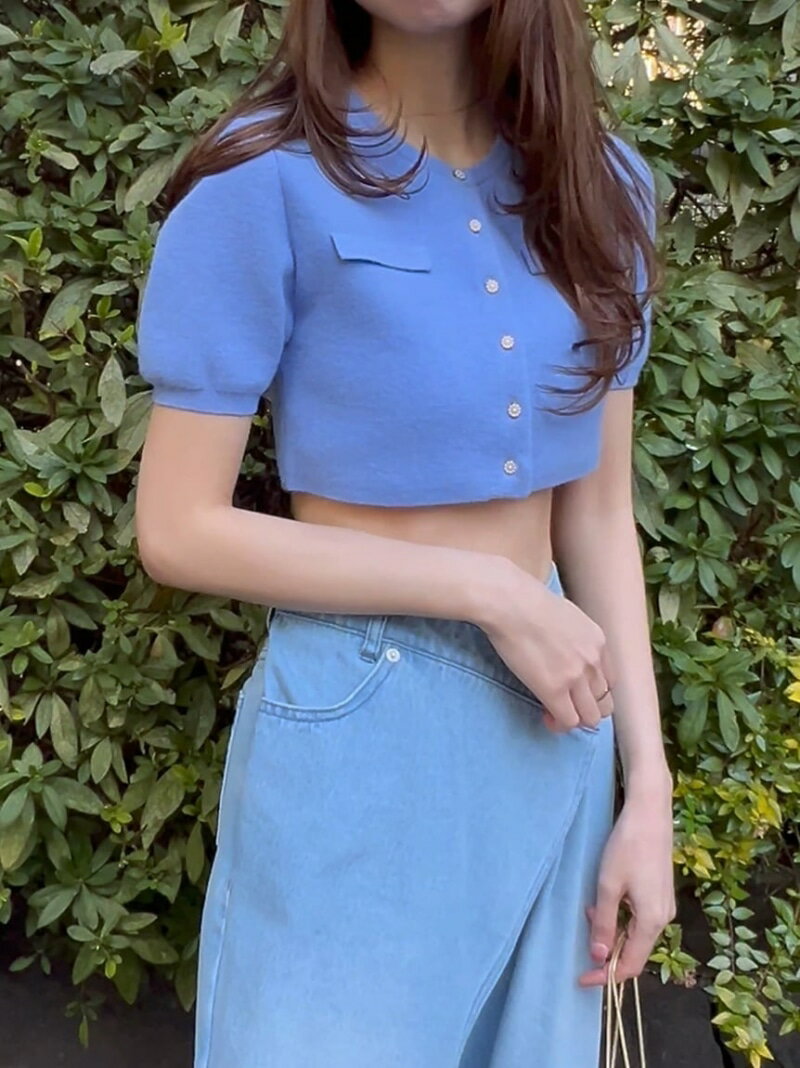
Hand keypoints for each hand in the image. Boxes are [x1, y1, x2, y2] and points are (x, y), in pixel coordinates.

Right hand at [479, 564, 615, 732]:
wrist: (511, 602)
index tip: (575, 691)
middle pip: (604, 702)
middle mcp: (593, 661)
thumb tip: (562, 650)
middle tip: (566, 706)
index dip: (593, 692)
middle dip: (587, 709)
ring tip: (554, 714)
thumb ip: (573, 637)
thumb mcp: (565, 615)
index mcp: (598, 641)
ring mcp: (576, 677)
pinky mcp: (554, 690)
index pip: (609, 680)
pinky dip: (559, 724)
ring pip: (590, 717)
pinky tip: (545, 716)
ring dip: (575, 719)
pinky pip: (568, 721)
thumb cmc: (526, 600)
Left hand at [579, 788, 675, 985]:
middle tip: (581, 935)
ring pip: (635, 933)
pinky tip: (603, 901)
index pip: (629, 965)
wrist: (650, 814)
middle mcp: (663, 918)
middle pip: (633, 951)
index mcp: (652, 921)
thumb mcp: (608, 886)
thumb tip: (598, 956)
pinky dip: (619, 917)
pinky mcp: (660, 893)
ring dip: (610, 930)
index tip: (580, 978)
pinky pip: (639, 918)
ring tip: (589, 910)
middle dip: (605, 950)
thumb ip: (603, 922)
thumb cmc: (627, 847)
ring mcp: (664, 905)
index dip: (604, 976)